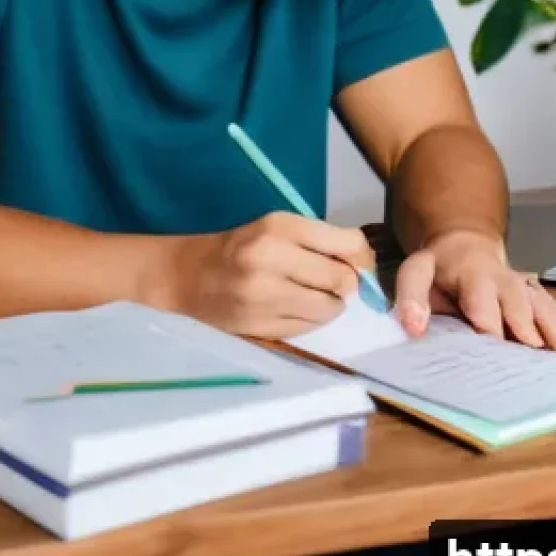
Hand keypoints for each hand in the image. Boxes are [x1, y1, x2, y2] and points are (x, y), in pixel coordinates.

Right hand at [173, 213, 372, 338]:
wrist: (188, 276)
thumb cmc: (240, 246)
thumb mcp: (277, 227)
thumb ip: (321, 240)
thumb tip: (367, 262)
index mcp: (278, 228)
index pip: (346, 243)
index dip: (362, 255)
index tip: (359, 261)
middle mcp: (271, 261)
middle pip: (342, 280)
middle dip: (345, 282)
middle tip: (332, 280)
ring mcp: (265, 299)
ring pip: (330, 309)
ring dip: (331, 304)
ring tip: (313, 295)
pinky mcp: (262, 328)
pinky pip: (310, 328)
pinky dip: (312, 319)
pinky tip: (295, 308)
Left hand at [393, 230, 555, 354]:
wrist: (465, 247)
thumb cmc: (440, 271)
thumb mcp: (416, 273)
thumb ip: (411, 298)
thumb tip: (413, 327)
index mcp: (470, 274)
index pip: (478, 296)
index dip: (485, 317)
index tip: (489, 339)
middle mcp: (501, 278)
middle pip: (516, 299)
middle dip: (523, 323)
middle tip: (531, 350)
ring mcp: (521, 286)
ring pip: (539, 302)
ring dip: (551, 326)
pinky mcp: (534, 296)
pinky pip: (550, 309)